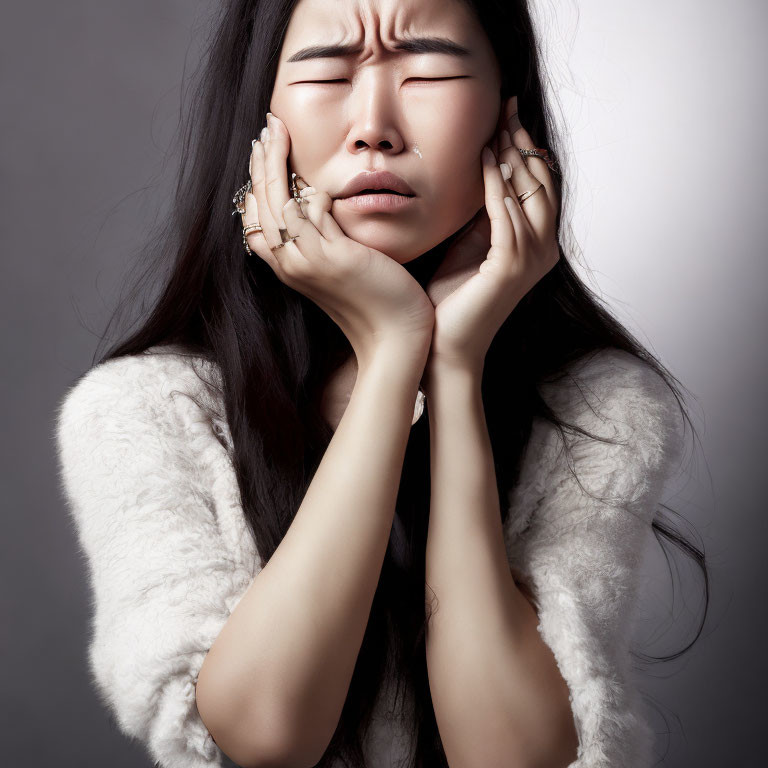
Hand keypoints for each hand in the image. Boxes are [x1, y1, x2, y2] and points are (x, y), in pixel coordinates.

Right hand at [244, 113, 434, 366]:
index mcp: (289, 267)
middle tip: (267, 126)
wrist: (393, 337)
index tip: (263, 150)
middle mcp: (290, 265)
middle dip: (261, 161)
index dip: (256, 183)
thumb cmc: (373, 300)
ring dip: (276, 163)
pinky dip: (311, 195)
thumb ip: (324, 237)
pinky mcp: (335, 260)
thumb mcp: (339, 266)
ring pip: (279, 203)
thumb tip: (317, 202)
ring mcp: (310, 263)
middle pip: (260, 204)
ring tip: (277, 131)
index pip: (255, 220)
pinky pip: (311, 215)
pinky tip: (318, 184)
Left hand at [424, 95, 560, 371]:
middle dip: (523, 142)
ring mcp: (530, 259)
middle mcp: (543, 249)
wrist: (445, 346)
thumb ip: (483, 215)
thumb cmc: (452, 300)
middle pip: (541, 182)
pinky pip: (505, 214)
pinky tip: (484, 159)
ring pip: (528, 193)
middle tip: (506, 107)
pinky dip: (496, 185)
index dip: (525, 148)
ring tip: (496, 125)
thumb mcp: (469, 245)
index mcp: (536, 244)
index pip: (538, 185)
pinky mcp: (510, 267)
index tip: (507, 115)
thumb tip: (483, 173)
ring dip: (511, 156)